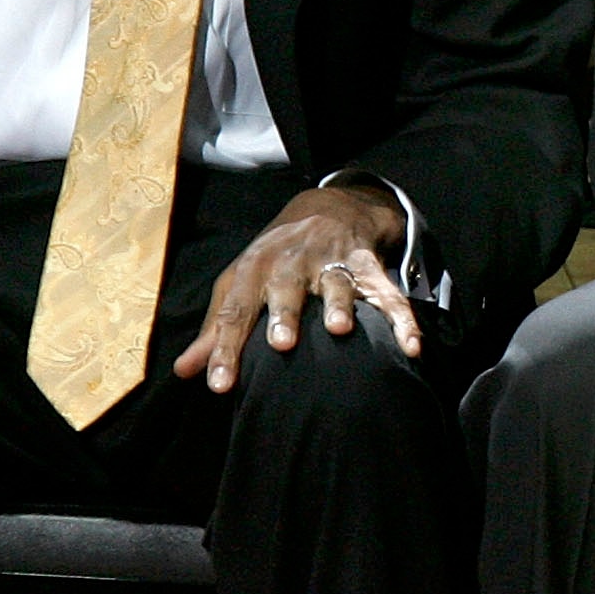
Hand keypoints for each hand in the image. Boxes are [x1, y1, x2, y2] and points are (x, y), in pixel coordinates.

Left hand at [174, 185, 418, 392]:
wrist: (326, 208)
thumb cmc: (274, 258)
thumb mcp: (240, 284)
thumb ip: (216, 329)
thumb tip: (184, 372)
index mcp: (253, 270)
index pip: (234, 312)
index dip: (223, 348)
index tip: (218, 385)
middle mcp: (291, 263)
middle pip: (285, 290)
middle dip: (284, 315)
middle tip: (282, 345)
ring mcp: (332, 261)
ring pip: (336, 283)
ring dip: (340, 305)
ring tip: (341, 330)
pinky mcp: (367, 265)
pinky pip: (387, 294)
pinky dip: (402, 319)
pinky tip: (410, 347)